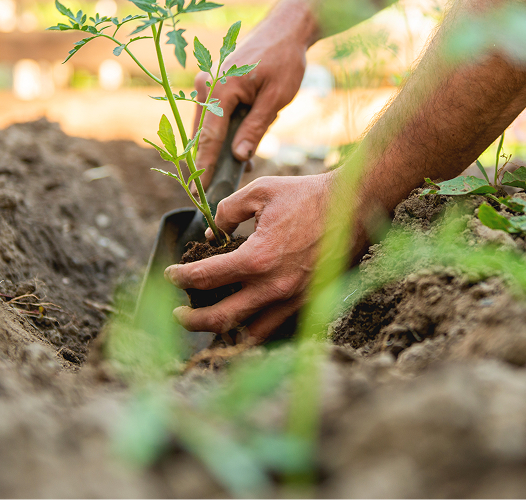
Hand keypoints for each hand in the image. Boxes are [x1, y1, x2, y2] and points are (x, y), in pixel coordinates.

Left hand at [165, 173, 331, 340]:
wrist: (355, 206)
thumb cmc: (308, 195)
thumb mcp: (261, 191)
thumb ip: (227, 211)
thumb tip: (213, 233)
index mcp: (257, 258)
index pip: (205, 277)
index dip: (180, 277)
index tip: (171, 274)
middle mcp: (274, 287)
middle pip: (220, 319)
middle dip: (191, 320)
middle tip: (179, 313)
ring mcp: (293, 300)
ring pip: (249, 334)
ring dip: (224, 331)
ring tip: (210, 322)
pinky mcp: (309, 303)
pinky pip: (276, 329)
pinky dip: (255, 329)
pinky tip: (245, 319)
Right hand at [192, 9, 310, 186]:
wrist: (286, 29)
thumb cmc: (284, 60)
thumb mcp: (275, 99)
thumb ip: (255, 129)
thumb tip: (238, 157)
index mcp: (219, 89)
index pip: (209, 138)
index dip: (204, 167)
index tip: (197, 192)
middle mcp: (206, 85)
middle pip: (203, 134)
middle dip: (212, 161)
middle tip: (219, 187)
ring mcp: (207, 83)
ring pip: (208, 127)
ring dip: (221, 147)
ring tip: (242, 166)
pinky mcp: (213, 84)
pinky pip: (214, 115)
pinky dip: (224, 132)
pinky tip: (242, 146)